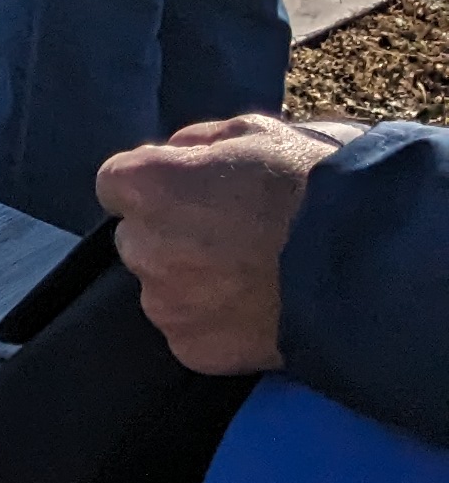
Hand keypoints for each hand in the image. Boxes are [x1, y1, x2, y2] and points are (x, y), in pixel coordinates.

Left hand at [97, 113, 342, 373]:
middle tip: (228, 235)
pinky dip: (214, 324)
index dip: (154, 185)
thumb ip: (201, 142)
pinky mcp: (192, 348)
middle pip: (137, 239)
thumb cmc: (316, 187)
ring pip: (162, 289)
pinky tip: (256, 309)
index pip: (116, 184)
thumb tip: (177, 154)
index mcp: (149, 186)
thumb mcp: (258, 134)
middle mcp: (143, 247)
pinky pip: (190, 332)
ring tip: (251, 276)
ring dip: (190, 282)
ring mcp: (165, 303)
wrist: (366, 263)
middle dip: (169, 235)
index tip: (188, 192)